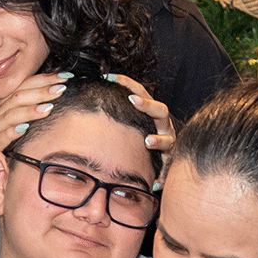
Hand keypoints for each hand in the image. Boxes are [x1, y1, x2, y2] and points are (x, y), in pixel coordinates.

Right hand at [0, 72, 68, 196]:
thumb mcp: (13, 120)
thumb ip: (30, 109)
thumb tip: (57, 98)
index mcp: (6, 105)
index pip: (25, 86)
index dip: (44, 79)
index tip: (65, 77)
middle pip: (18, 97)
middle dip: (41, 92)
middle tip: (61, 89)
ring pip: (10, 116)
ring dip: (30, 111)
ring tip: (48, 108)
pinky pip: (0, 139)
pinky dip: (12, 133)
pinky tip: (24, 130)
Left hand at [105, 73, 173, 189]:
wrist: (159, 161)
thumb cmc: (136, 140)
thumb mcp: (127, 123)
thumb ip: (114, 111)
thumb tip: (88, 95)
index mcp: (151, 113)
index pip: (141, 93)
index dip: (128, 83)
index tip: (112, 77)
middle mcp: (163, 126)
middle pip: (160, 110)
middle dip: (147, 105)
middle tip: (132, 100)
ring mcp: (169, 142)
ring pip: (168, 138)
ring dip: (158, 140)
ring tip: (148, 142)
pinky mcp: (170, 161)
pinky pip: (168, 166)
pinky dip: (163, 172)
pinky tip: (155, 180)